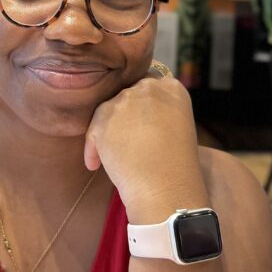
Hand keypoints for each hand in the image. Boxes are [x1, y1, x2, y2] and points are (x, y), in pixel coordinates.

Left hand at [84, 76, 207, 221]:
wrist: (165, 187)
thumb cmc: (176, 167)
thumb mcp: (178, 128)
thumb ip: (159, 112)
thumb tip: (136, 116)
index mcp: (172, 88)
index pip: (150, 85)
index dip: (144, 105)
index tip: (141, 122)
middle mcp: (148, 88)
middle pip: (127, 95)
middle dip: (124, 116)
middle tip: (126, 140)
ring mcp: (124, 101)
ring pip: (108, 111)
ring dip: (108, 133)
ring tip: (114, 158)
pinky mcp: (103, 118)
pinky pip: (93, 131)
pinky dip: (93, 149)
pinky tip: (96, 165)